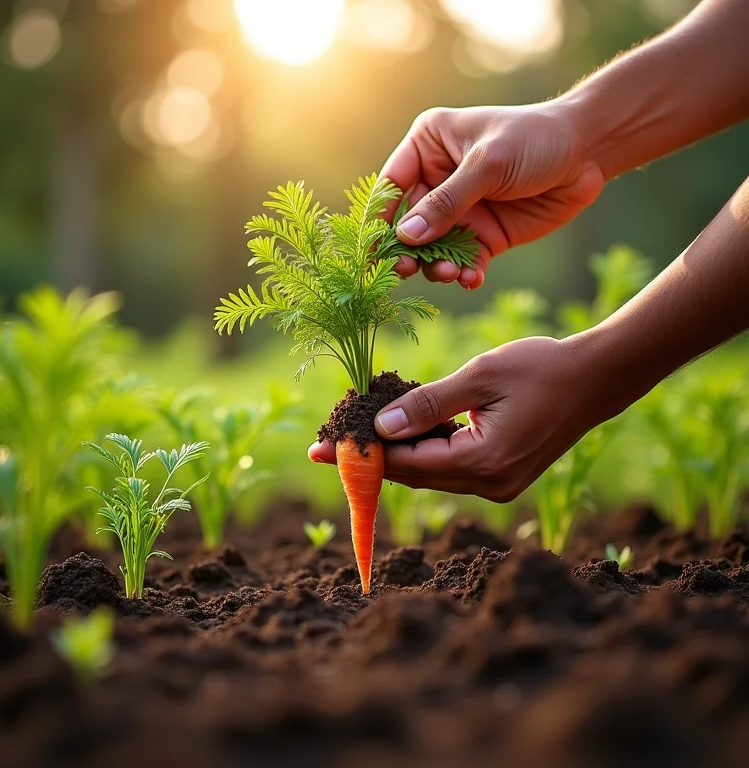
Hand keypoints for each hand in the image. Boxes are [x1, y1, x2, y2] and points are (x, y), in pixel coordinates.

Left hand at [308, 336, 616, 501]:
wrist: (596, 378)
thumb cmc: (540, 367)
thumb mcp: (479, 376)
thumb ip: (428, 404)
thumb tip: (382, 427)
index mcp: (483, 462)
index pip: (407, 464)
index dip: (363, 455)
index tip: (321, 449)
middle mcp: (489, 484)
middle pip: (414, 475)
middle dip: (372, 457)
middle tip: (329, 442)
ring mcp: (498, 484)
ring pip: (431, 473)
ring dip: (397, 453)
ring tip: (359, 432)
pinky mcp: (502, 475)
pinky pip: (450, 467)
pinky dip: (425, 450)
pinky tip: (402, 430)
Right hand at [382, 105, 604, 288]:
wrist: (589, 152)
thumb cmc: (534, 139)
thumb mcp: (488, 164)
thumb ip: (447, 202)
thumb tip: (405, 237)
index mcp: (428, 147)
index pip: (392, 186)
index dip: (380, 218)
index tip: (372, 248)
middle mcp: (438, 181)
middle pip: (408, 225)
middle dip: (406, 250)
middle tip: (404, 270)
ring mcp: (461, 212)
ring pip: (434, 249)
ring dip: (436, 266)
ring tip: (450, 274)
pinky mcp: (484, 236)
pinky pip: (465, 262)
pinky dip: (465, 274)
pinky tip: (472, 279)